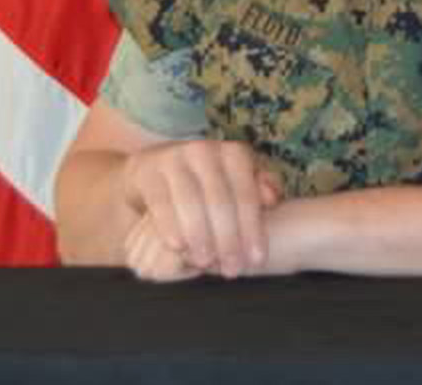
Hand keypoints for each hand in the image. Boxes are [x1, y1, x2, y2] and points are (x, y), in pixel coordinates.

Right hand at [121, 138, 281, 279]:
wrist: (155, 166)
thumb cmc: (207, 181)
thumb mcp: (236, 180)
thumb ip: (259, 188)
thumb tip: (272, 199)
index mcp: (233, 153)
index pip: (246, 193)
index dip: (252, 228)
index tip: (256, 260)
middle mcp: (205, 150)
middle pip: (220, 199)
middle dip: (228, 239)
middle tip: (232, 270)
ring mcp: (175, 158)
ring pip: (191, 200)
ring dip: (200, 235)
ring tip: (206, 263)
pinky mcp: (149, 171)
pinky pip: (161, 201)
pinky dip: (170, 225)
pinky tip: (178, 247)